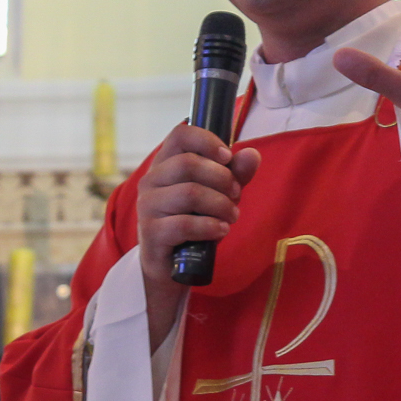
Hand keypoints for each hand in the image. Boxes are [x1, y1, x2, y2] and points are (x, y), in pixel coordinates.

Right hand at [135, 123, 262, 347]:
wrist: (173, 265)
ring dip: (220, 204)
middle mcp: (151, 180)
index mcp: (165, 163)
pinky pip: (184, 224)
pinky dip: (210, 226)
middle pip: (188, 164)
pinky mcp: (151, 233)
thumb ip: (235, 174)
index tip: (227, 157)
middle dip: (222, 178)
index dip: (207, 140)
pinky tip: (221, 230)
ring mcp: (147, 207)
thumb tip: (252, 154)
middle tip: (236, 194)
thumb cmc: (195, 222)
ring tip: (232, 216)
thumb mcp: (218, 195)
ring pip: (189, 193)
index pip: (180, 134)